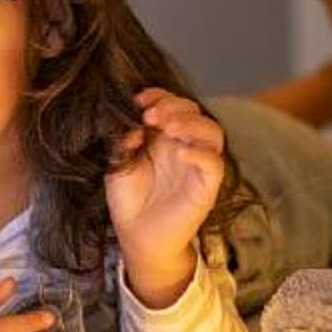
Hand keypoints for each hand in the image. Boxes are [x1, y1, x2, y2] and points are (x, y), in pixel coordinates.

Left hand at [105, 89, 225, 305]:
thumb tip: (132, 123)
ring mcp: (197, 165)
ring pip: (212, 132)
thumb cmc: (128, 197)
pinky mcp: (206, 187)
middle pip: (194, 112)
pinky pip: (214, 164)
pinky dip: (200, 153)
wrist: (136, 234)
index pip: (173, 104)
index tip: (139, 99)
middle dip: (173, 106)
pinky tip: (179, 152)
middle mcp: (183, 146)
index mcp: (163, 136)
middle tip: (150, 115)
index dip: (160, 96)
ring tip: (168, 127)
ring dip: (191, 123)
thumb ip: (124, 140)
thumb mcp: (118, 162)